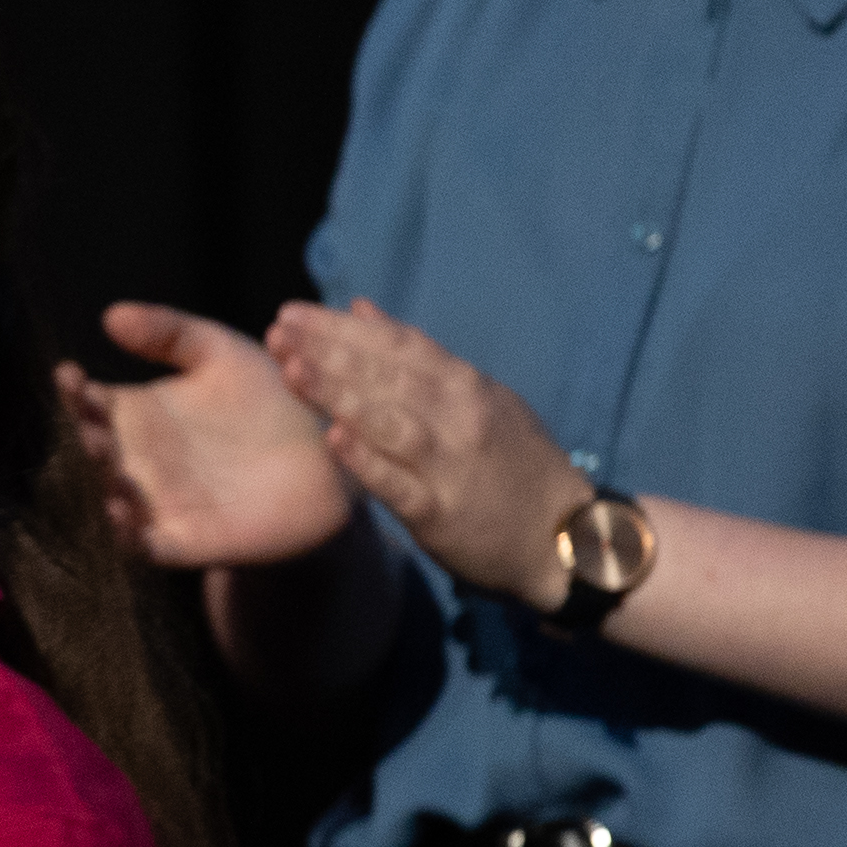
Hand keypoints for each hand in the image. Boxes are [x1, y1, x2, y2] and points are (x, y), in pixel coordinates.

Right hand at [60, 301, 356, 573]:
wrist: (330, 459)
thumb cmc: (273, 400)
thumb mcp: (222, 352)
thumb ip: (170, 332)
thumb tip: (109, 315)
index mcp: (139, 414)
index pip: (88, 403)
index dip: (72, 391)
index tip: (69, 373)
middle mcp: (139, 460)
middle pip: (94, 452)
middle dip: (84, 440)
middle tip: (90, 427)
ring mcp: (160, 503)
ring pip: (113, 500)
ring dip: (103, 487)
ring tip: (110, 468)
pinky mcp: (188, 541)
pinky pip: (146, 546)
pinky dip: (127, 536)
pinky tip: (123, 515)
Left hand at [267, 299, 588, 609]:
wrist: (569, 538)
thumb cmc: (514, 462)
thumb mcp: (479, 397)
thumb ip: (418, 356)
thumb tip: (360, 309)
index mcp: (466, 385)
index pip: (398, 345)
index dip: (342, 327)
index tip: (293, 312)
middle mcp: (459, 417)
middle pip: (387, 376)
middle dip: (328, 350)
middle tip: (277, 331)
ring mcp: (450, 464)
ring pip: (390, 422)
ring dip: (340, 394)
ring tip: (292, 370)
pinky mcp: (440, 512)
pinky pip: (399, 484)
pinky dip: (368, 461)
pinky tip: (333, 440)